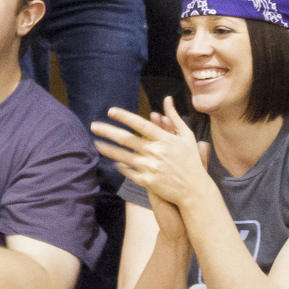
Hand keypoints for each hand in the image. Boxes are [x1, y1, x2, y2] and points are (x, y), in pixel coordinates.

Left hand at [92, 101, 213, 210]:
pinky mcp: (147, 182)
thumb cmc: (191, 161)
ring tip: (96, 143)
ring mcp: (150, 168)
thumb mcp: (186, 136)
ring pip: (123, 156)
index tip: (110, 111)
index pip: (140, 124)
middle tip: (94, 126)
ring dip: (108, 149)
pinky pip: (129, 172)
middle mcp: (155, 152)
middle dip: (108, 131)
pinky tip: (113, 162)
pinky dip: (120, 166)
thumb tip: (167, 98)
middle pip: (127, 139)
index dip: (125, 117)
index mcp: (164, 139)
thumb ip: (174, 117)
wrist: (194, 190)